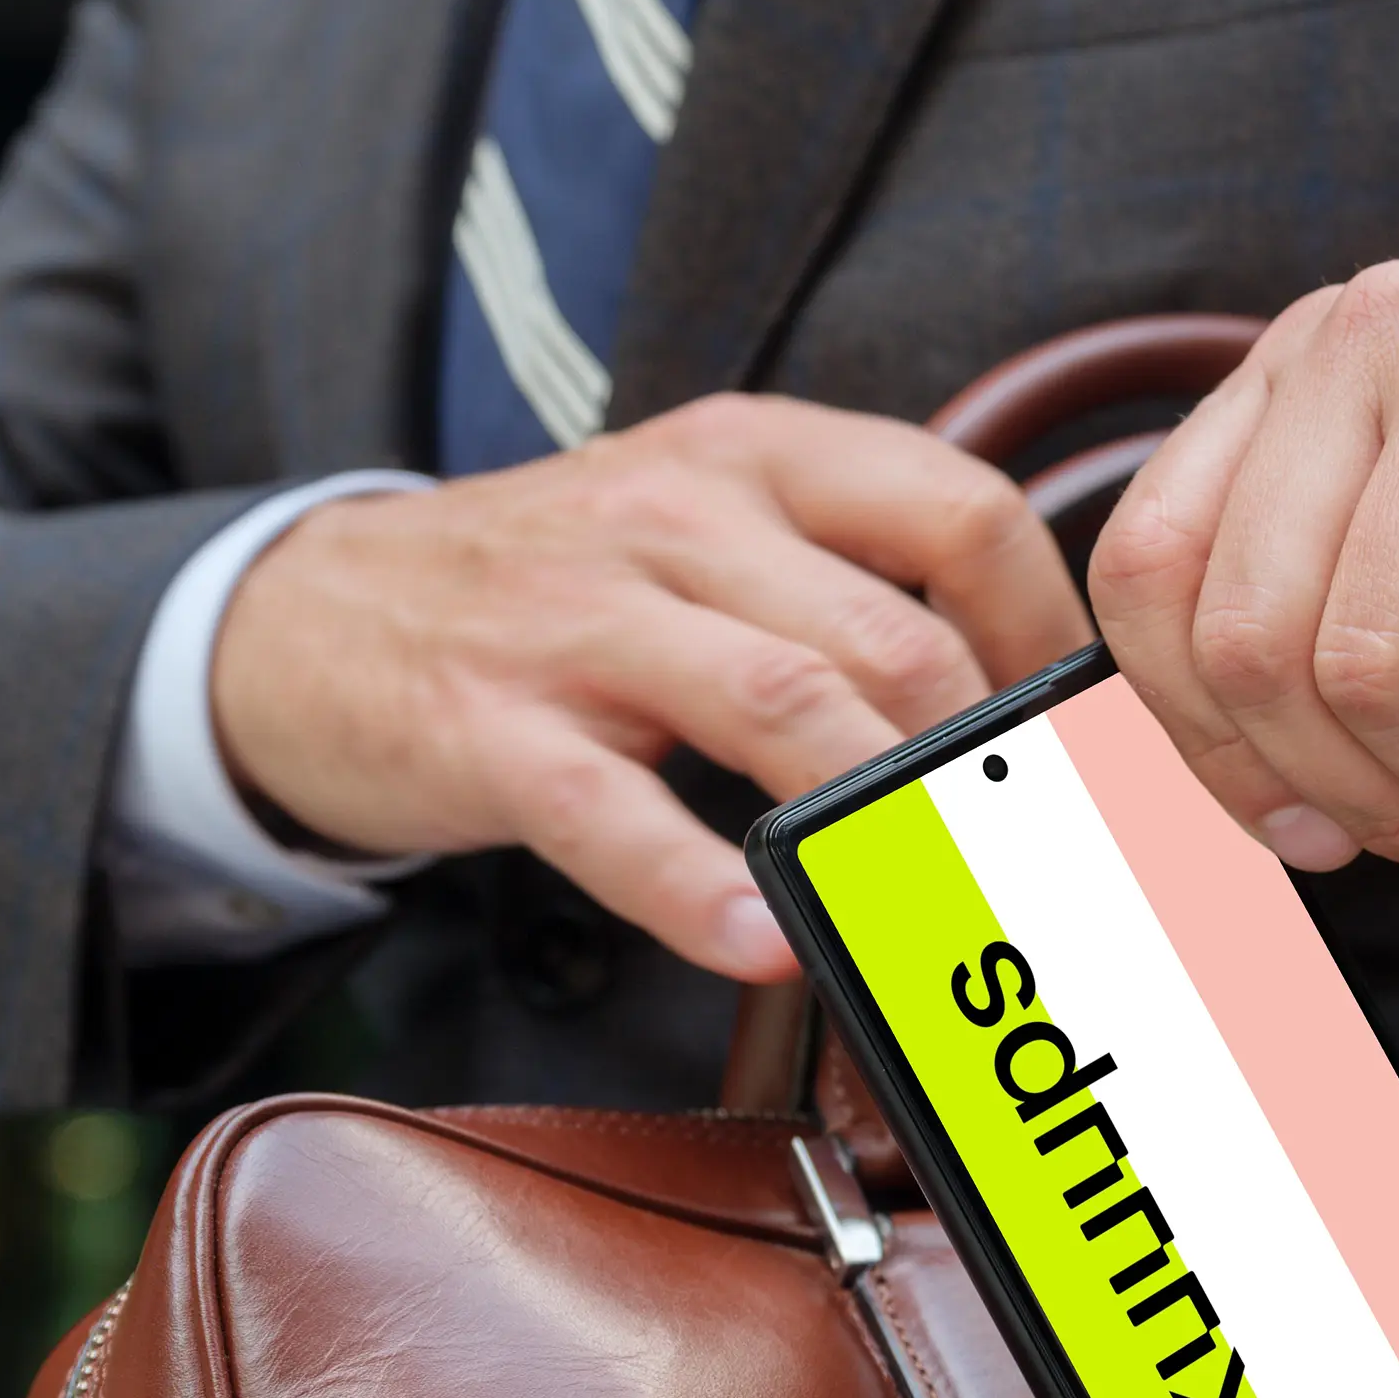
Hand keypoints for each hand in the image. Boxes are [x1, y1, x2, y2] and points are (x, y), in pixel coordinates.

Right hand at [211, 396, 1090, 980]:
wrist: (308, 614)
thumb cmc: (554, 589)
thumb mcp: (702, 525)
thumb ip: (848, 578)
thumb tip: (1034, 702)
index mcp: (756, 454)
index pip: (963, 511)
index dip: (1050, 636)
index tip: (1090, 745)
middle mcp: (679, 515)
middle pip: (895, 636)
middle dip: (995, 769)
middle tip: (1060, 871)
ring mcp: (579, 621)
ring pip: (785, 708)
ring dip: (890, 823)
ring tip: (963, 912)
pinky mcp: (492, 729)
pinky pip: (617, 819)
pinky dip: (705, 892)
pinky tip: (770, 943)